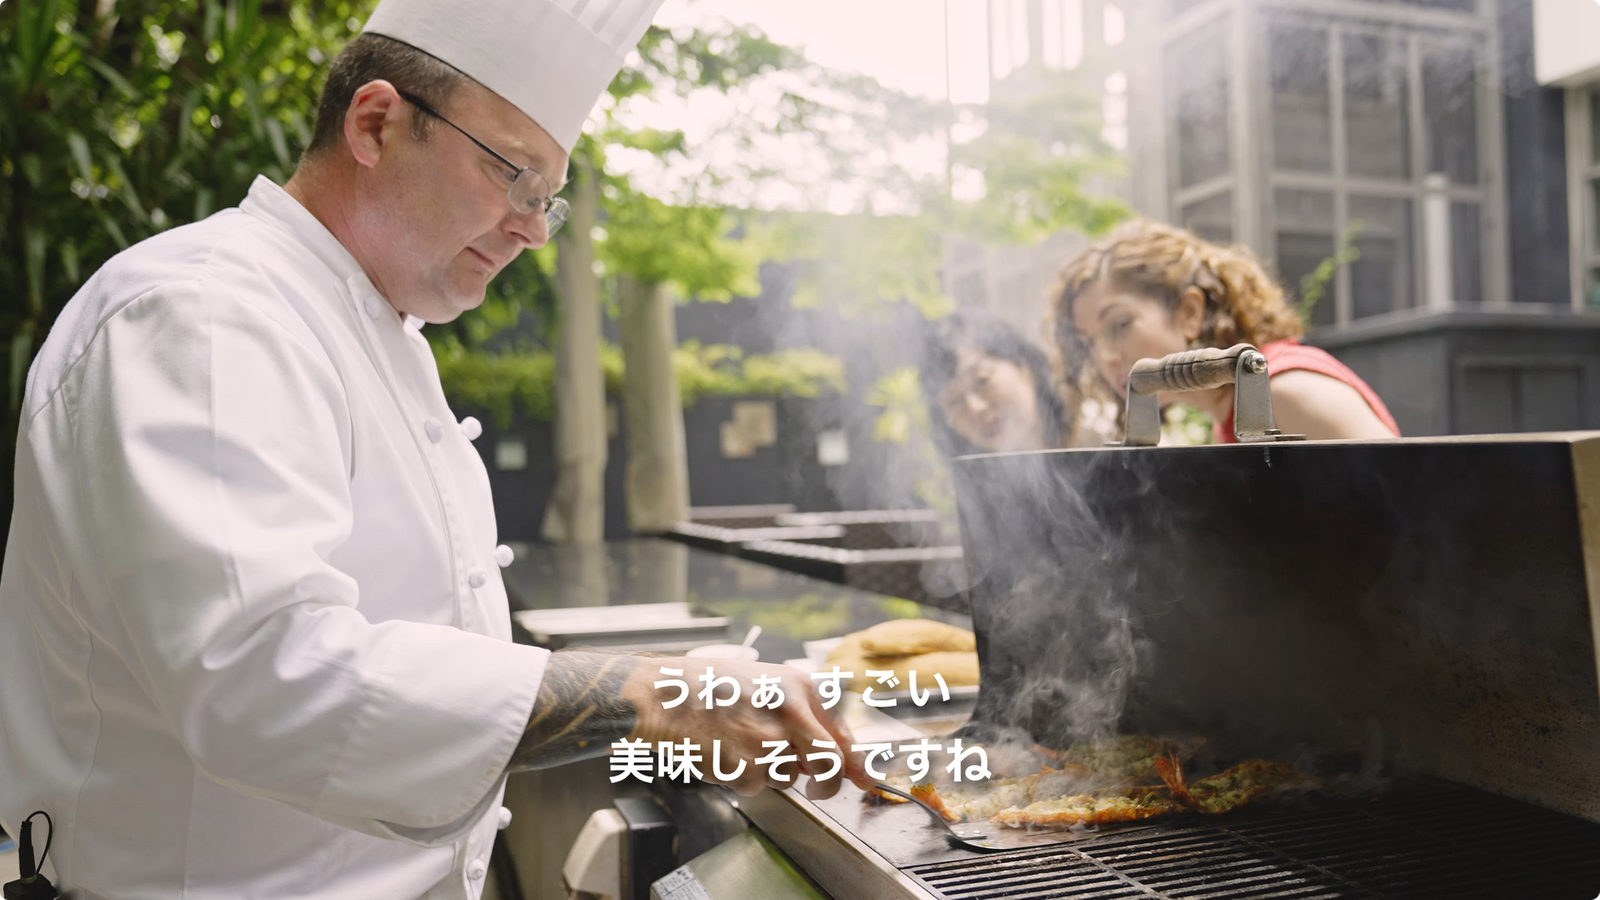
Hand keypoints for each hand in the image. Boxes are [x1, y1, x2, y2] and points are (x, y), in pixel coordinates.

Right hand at [625, 658, 871, 799]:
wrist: (666, 695)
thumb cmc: (712, 687)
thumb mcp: (768, 684)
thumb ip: (803, 715)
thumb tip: (835, 753)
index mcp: (801, 687)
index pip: (843, 733)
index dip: (856, 763)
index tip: (864, 779)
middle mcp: (791, 712)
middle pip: (831, 765)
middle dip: (828, 784)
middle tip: (818, 787)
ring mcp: (769, 742)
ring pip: (789, 777)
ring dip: (770, 772)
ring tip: (741, 743)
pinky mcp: (746, 767)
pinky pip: (757, 786)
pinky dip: (743, 777)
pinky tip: (725, 751)